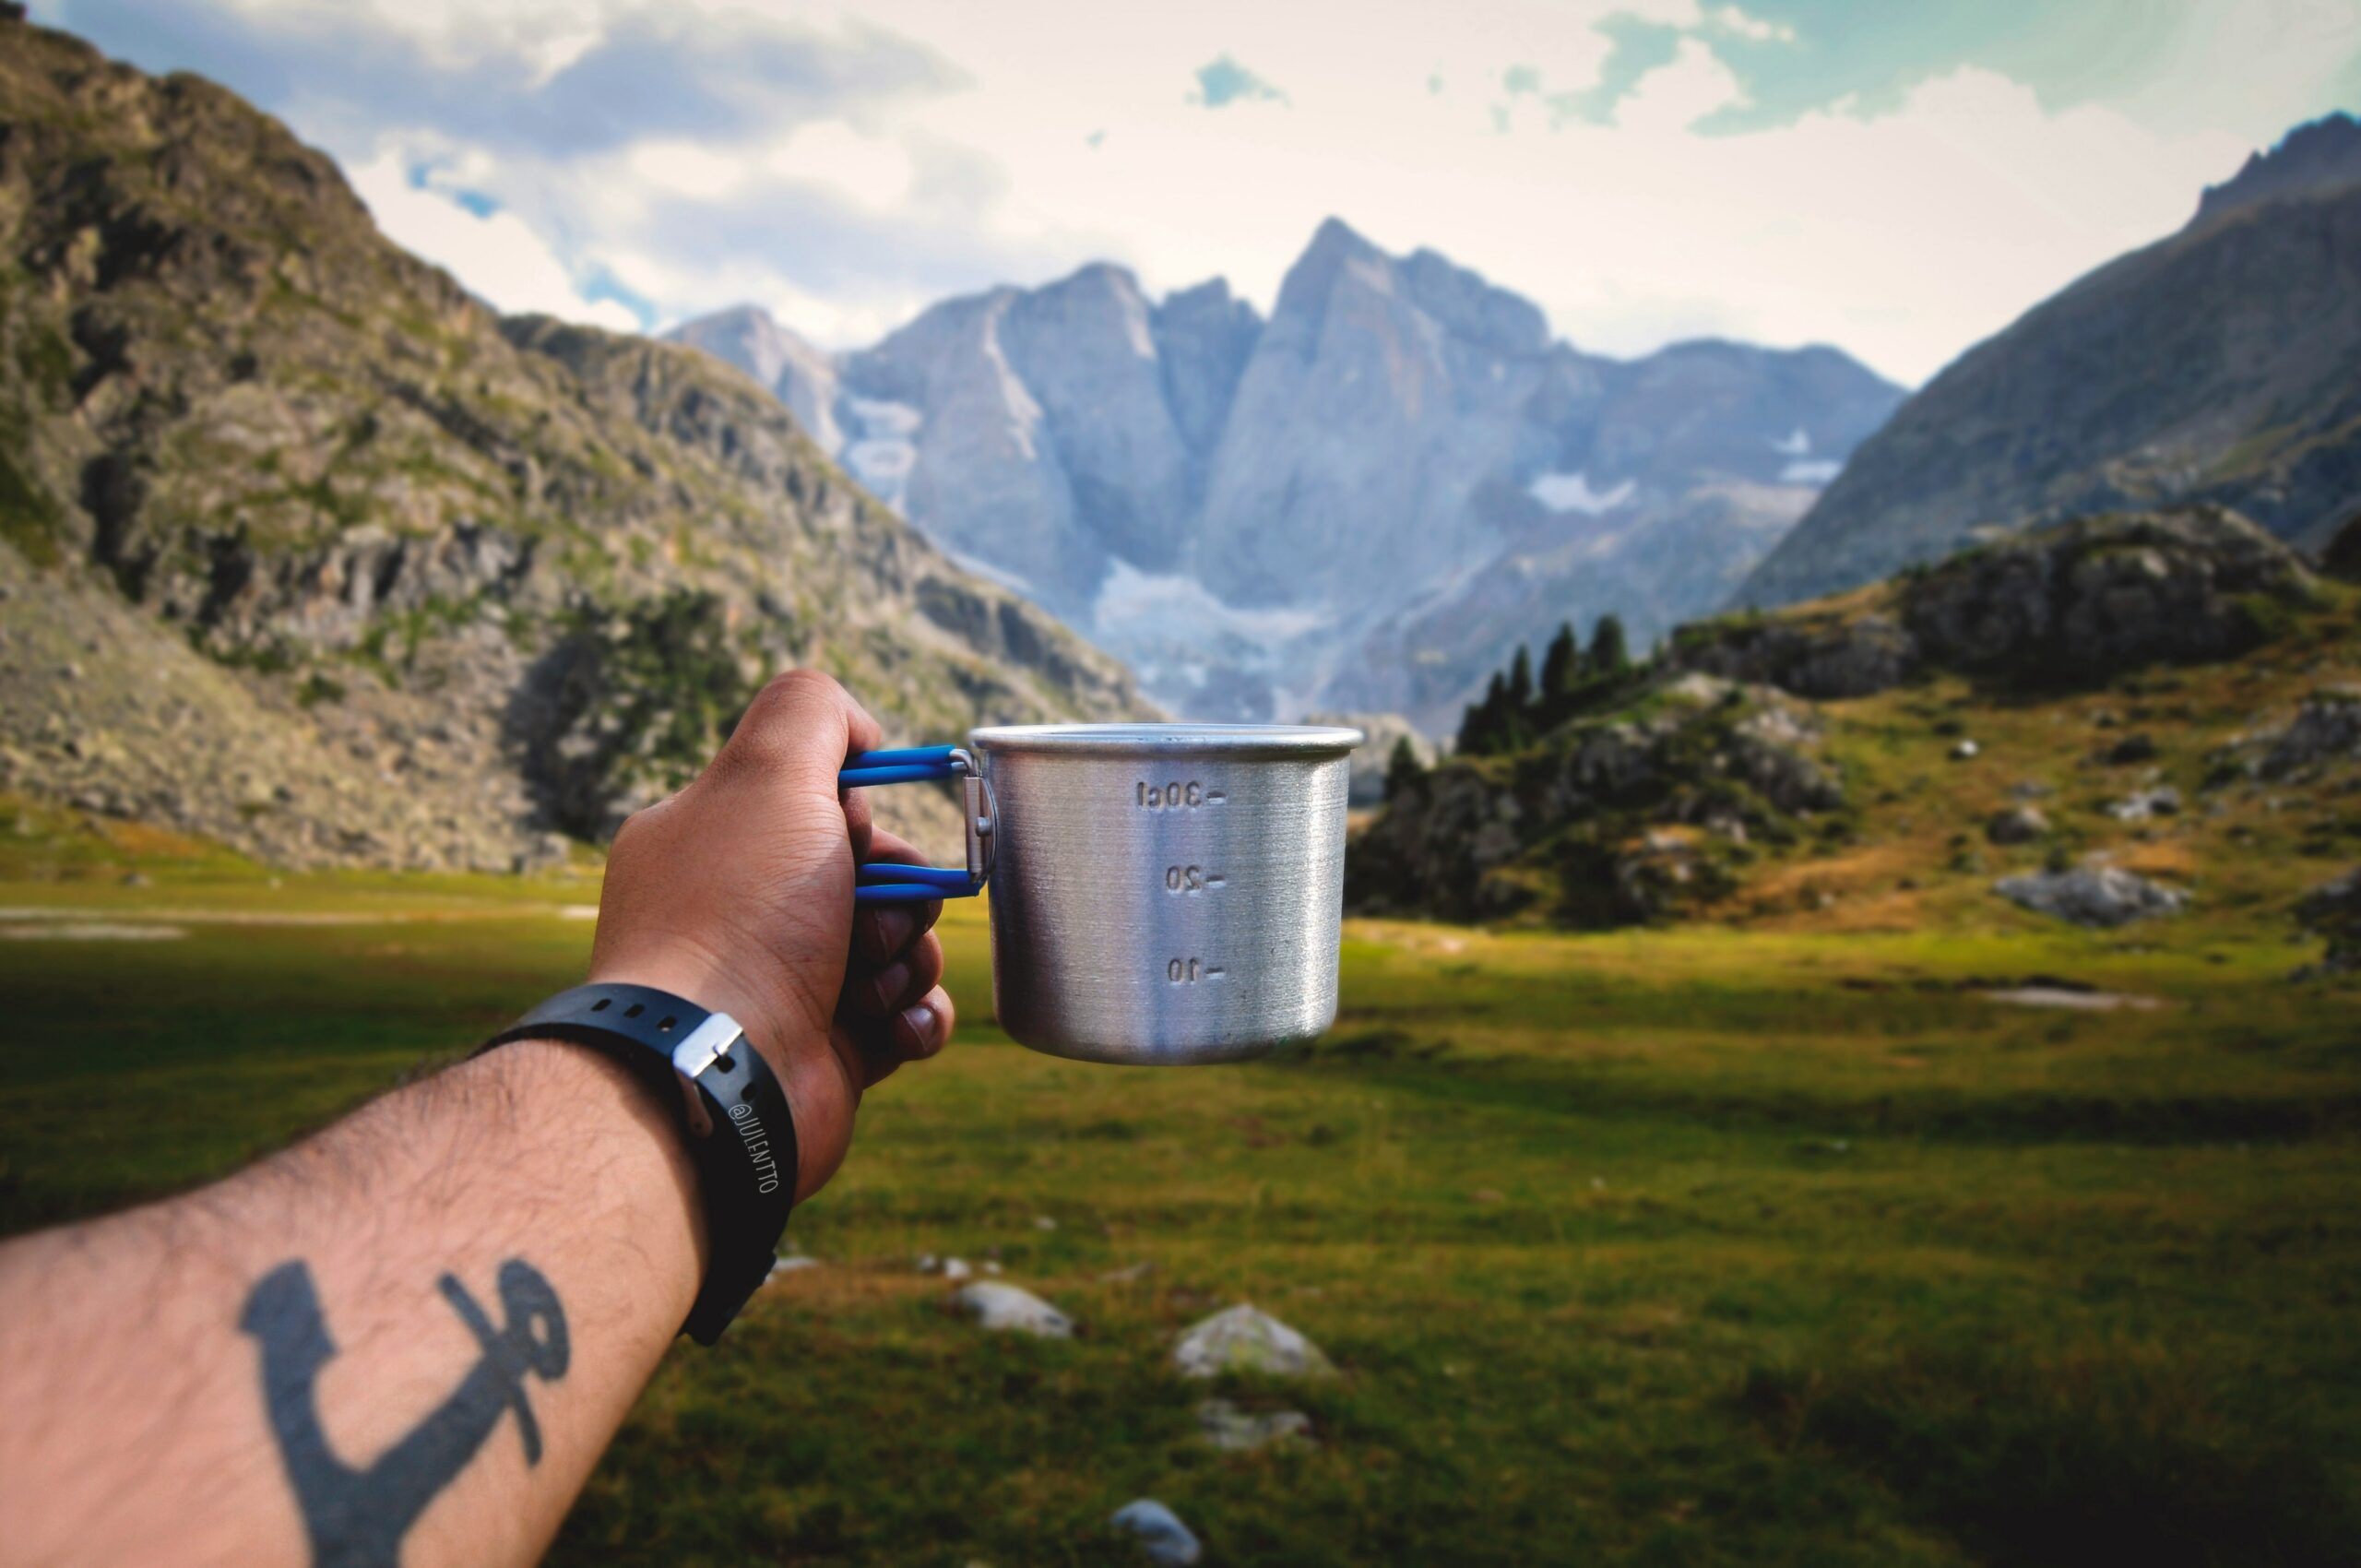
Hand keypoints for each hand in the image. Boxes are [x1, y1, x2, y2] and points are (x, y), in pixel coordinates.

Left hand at [586, 670, 955, 1201]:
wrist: (722, 1073)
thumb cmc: (741, 920)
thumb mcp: (768, 772)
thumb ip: (810, 709)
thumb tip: (857, 730)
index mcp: (710, 840)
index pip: (814, 798)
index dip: (855, 811)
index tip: (848, 831)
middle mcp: (740, 910)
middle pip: (873, 871)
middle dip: (900, 891)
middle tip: (871, 921)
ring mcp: (784, 984)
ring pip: (899, 943)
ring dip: (909, 957)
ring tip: (871, 987)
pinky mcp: (826, 1050)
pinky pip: (905, 1015)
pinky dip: (916, 1017)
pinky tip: (895, 1028)